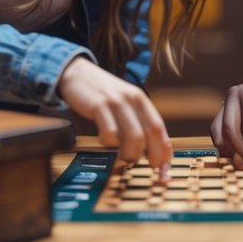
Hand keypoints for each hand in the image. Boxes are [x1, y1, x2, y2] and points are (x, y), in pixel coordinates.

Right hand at [57, 56, 172, 169]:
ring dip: (130, 153)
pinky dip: (109, 142)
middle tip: (148, 166)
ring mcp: (116, 102)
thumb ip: (136, 121)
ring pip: (133, 136)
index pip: (158, 127)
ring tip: (125, 157)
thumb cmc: (102, 94)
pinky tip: (105, 140)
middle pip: (149, 132)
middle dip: (152, 155)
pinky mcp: (99, 106)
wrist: (78, 74)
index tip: (164, 165)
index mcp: (141, 100)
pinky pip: (110, 132)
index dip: (164, 148)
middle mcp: (131, 99)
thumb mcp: (124, 103)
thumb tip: (149, 150)